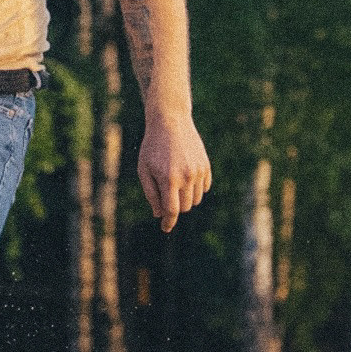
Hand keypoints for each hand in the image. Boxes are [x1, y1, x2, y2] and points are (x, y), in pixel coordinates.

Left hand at [139, 114, 210, 232]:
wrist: (171, 123)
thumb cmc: (153, 147)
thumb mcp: (144, 169)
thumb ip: (151, 193)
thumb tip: (160, 214)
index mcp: (168, 179)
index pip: (171, 210)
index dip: (168, 222)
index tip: (165, 229)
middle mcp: (186, 177)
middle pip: (183, 207)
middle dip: (174, 207)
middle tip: (164, 195)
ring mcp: (198, 172)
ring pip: (195, 200)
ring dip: (184, 199)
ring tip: (173, 184)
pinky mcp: (206, 167)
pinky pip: (203, 189)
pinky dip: (194, 190)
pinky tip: (185, 179)